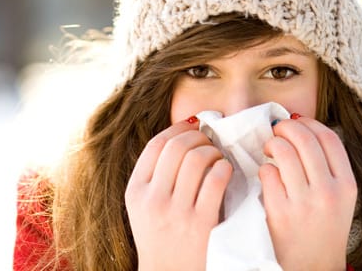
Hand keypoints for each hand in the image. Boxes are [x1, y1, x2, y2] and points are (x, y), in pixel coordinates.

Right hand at [125, 117, 232, 270]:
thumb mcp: (143, 206)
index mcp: (135, 192)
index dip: (177, 129)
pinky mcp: (202, 223)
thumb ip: (155, 175)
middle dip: (197, 136)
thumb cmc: (160, 236)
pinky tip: (226, 171)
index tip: (192, 126)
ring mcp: (177, 212)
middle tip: (208, 140)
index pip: (155, 145)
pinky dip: (224, 168)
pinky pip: (216, 179)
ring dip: (212, 151)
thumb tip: (181, 133)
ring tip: (217, 157)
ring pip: (197, 158)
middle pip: (176, 147)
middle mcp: (153, 200)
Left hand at [259, 116, 356, 270]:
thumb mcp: (340, 198)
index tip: (297, 123)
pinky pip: (267, 173)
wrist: (312, 268)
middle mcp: (328, 192)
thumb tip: (302, 128)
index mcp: (347, 185)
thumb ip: (328, 167)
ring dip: (273, 143)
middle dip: (286, 127)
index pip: (329, 138)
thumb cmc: (323, 229)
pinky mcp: (280, 213)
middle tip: (277, 130)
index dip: (309, 123)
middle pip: (305, 139)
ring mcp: (304, 203)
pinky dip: (263, 168)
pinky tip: (266, 175)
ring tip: (269, 150)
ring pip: (284, 151)